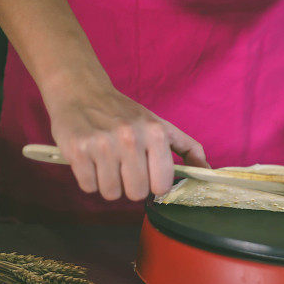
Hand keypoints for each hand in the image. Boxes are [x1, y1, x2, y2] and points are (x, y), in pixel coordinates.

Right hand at [44, 79, 207, 200]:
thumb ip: (187, 148)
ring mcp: (102, 144)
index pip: (161, 185)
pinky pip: (88, 187)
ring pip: (111, 193)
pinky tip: (90, 161)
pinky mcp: (76, 150)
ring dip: (108, 184)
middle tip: (123, 167)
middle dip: (130, 186)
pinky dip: (88, 179)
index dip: (153, 185)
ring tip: (106, 163)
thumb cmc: (125, 113)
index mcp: (155, 133)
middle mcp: (130, 138)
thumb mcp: (161, 125)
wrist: (82, 91)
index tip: (146, 174)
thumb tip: (207, 171)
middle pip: (136, 193)